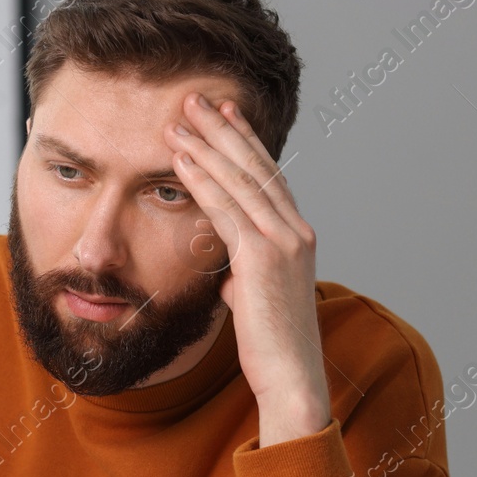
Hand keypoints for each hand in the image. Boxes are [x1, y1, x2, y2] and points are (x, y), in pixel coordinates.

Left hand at [167, 91, 330, 446]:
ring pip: (240, 181)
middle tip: (198, 98)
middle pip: (255, 167)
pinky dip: (203, 180)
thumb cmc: (272, 347)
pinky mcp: (263, 258)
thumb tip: (230, 275)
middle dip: (224, 129)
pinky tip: (181, 160)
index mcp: (297, 236)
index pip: (268, 178)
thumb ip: (246, 278)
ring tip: (179, 119)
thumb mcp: (257, 301)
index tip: (226, 114)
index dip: (246, 143)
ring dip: (206, 145)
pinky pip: (226, 209)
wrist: (292, 377)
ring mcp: (283, 242)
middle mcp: (296, 231)